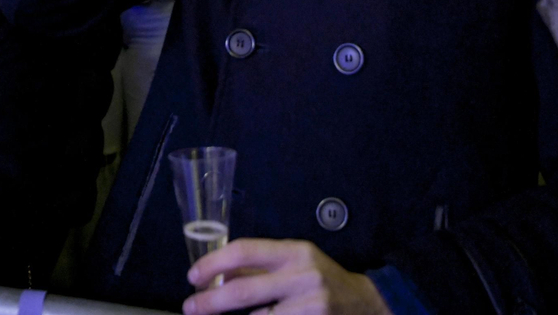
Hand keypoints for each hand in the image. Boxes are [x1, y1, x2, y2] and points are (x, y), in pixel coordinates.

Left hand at [184, 239, 392, 314]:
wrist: (366, 304)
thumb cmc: (322, 280)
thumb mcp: (296, 262)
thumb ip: (262, 266)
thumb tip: (217, 271)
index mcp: (295, 252)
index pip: (245, 251)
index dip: (214, 263)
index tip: (194, 276)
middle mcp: (303, 276)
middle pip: (243, 291)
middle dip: (210, 302)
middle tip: (191, 307)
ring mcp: (310, 305)